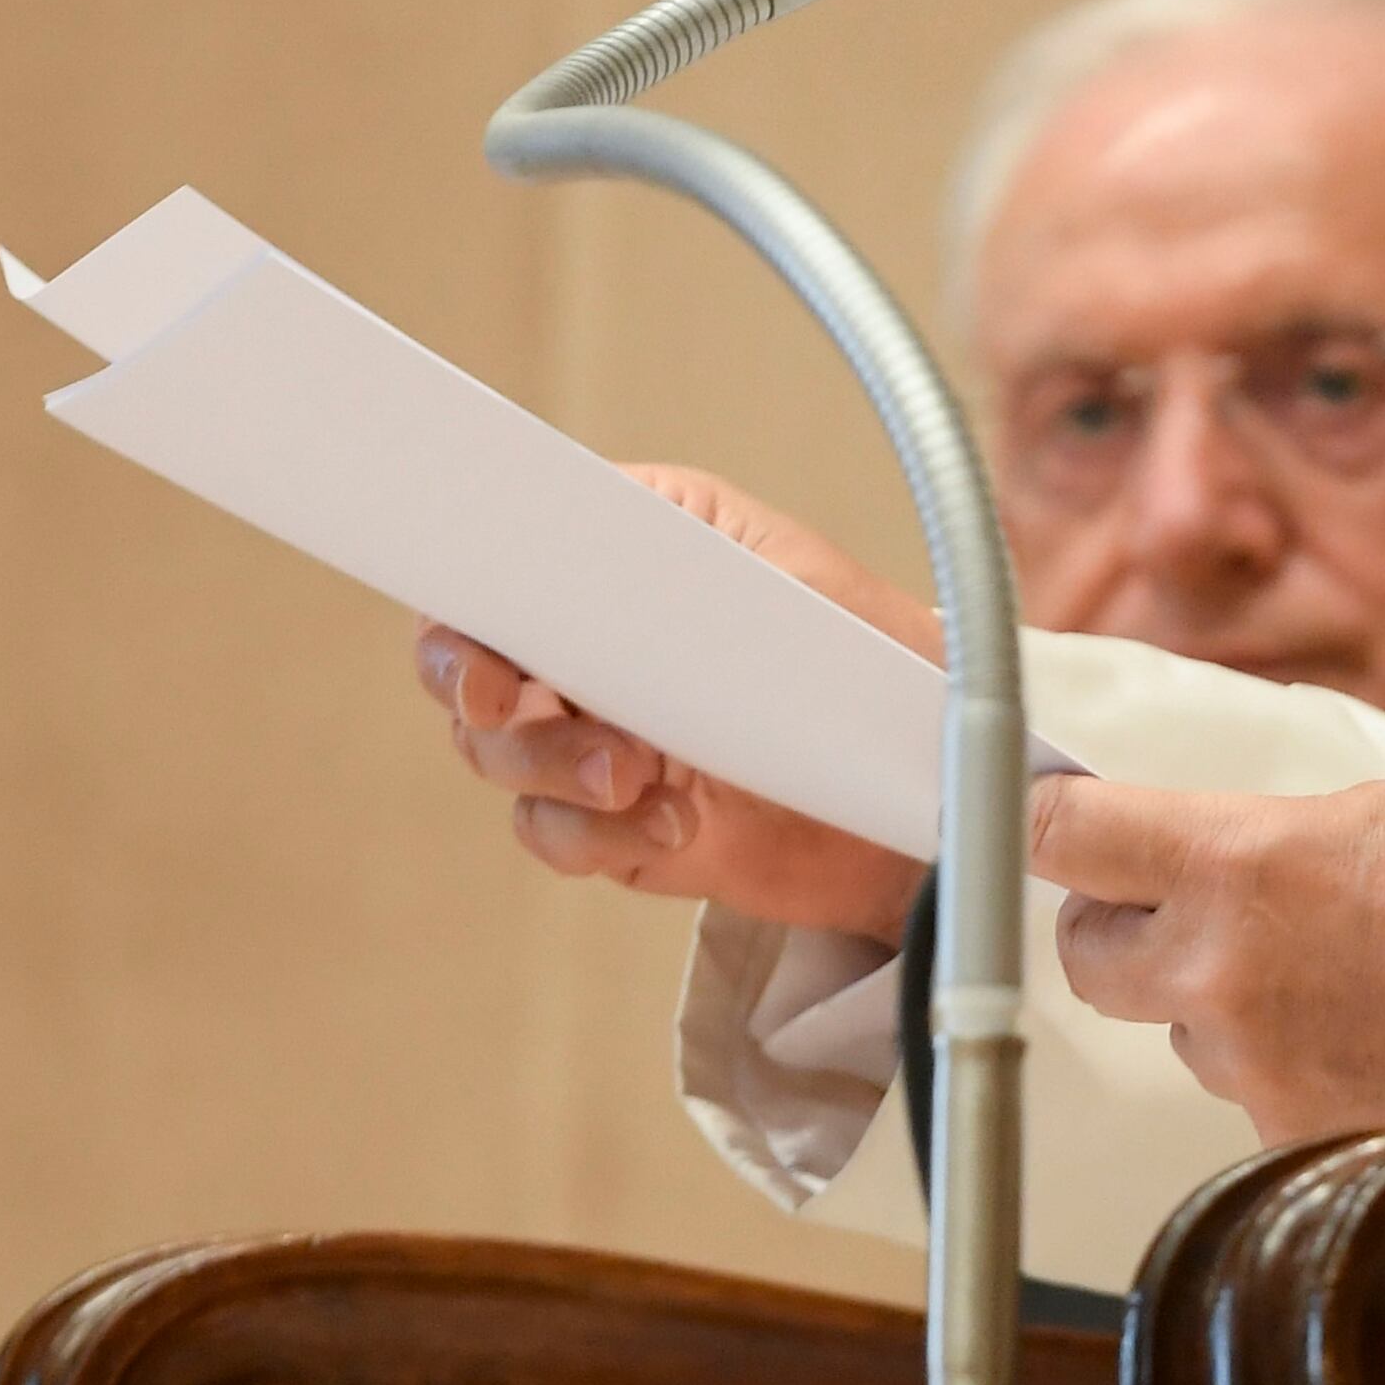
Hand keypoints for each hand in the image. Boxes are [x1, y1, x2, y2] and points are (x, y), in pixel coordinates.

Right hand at [413, 464, 935, 942]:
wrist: (919, 781)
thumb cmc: (867, 650)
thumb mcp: (792, 580)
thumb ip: (688, 564)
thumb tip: (590, 550)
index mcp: (624, 562)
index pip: (505, 569)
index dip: (465, 604)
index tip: (484, 638)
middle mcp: (593, 649)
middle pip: (472, 669)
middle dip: (481, 691)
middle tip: (514, 705)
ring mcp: (596, 737)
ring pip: (504, 756)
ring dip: (554, 766)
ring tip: (637, 772)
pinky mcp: (616, 822)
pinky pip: (557, 834)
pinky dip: (596, 832)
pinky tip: (674, 824)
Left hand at [1028, 773, 1384, 1138]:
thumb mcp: (1366, 816)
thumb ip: (1257, 842)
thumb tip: (1195, 862)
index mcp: (1234, 865)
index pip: (1071, 838)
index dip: (1047, 824)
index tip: (1043, 818)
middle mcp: (1217, 970)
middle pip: (1087, 954)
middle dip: (1115, 930)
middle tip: (1165, 915)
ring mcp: (1247, 1065)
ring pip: (1182, 1032)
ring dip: (1221, 1008)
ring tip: (1329, 985)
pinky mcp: (1284, 1138)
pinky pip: (1249, 1098)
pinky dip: (1288, 1073)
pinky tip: (1359, 1045)